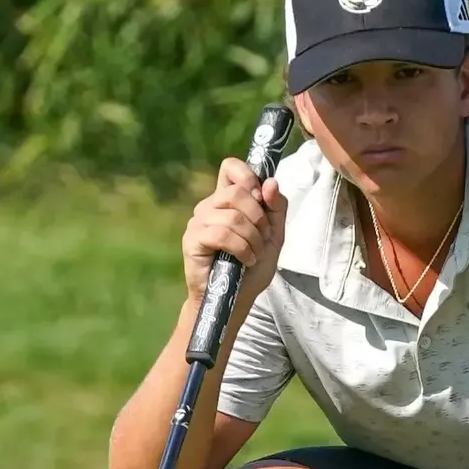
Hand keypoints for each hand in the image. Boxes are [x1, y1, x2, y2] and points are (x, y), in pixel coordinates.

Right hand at [183, 158, 286, 305]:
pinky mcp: (192, 239)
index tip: (261, 198)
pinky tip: (245, 260)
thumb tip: (271, 183)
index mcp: (227, 200)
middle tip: (263, 239)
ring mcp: (198, 221)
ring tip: (254, 255)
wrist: (235, 300)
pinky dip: (242, 248)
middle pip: (238, 191)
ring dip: (253, 238)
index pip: (231, 167)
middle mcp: (210, 205)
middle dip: (260, 218)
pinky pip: (222, 234)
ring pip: (233, 215)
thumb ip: (276, 208)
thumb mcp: (273, 235)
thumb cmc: (252, 267)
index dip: (249, 175)